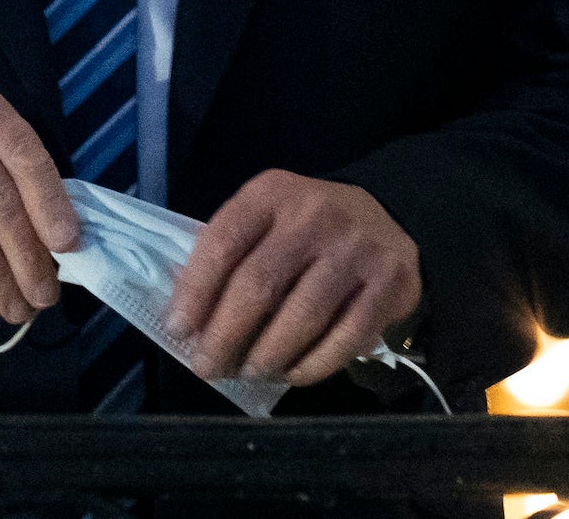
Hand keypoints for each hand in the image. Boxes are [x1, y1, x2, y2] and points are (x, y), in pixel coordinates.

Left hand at [165, 170, 419, 385]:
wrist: (387, 217)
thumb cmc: (306, 228)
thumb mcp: (265, 220)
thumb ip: (229, 256)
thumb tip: (183, 315)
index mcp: (271, 194)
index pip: (222, 243)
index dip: (195, 291)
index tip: (177, 331)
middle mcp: (314, 215)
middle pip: (258, 285)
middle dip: (224, 335)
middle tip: (207, 367)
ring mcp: (356, 248)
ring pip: (303, 316)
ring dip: (268, 356)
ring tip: (250, 373)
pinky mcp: (390, 283)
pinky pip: (346, 336)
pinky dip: (314, 365)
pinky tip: (293, 375)